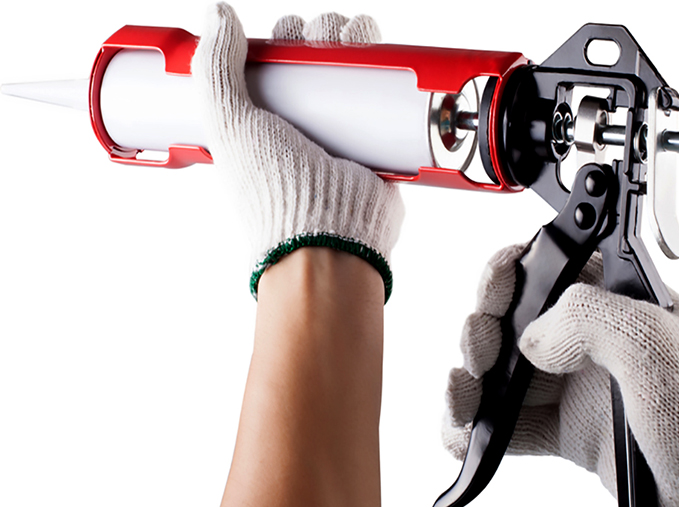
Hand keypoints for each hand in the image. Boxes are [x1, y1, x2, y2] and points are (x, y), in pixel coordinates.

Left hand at [192, 3, 403, 300]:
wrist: (327, 236)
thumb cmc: (274, 190)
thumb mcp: (230, 123)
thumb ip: (217, 69)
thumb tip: (218, 13)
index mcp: (265, 122)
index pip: (277, 66)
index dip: (283, 40)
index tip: (287, 34)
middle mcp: (303, 127)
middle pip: (318, 62)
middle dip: (322, 33)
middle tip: (324, 36)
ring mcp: (343, 136)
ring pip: (352, 73)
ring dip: (355, 42)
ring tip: (356, 36)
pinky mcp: (380, 146)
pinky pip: (385, 100)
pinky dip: (386, 71)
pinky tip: (382, 52)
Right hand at [442, 243, 678, 506]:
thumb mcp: (652, 342)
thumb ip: (586, 317)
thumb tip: (529, 340)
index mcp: (617, 301)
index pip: (550, 266)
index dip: (512, 271)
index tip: (495, 290)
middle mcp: (592, 339)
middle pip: (513, 319)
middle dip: (482, 329)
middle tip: (480, 353)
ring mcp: (576, 386)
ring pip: (502, 373)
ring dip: (469, 380)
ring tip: (461, 395)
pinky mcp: (566, 431)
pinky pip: (509, 424)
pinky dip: (477, 429)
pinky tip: (463, 435)